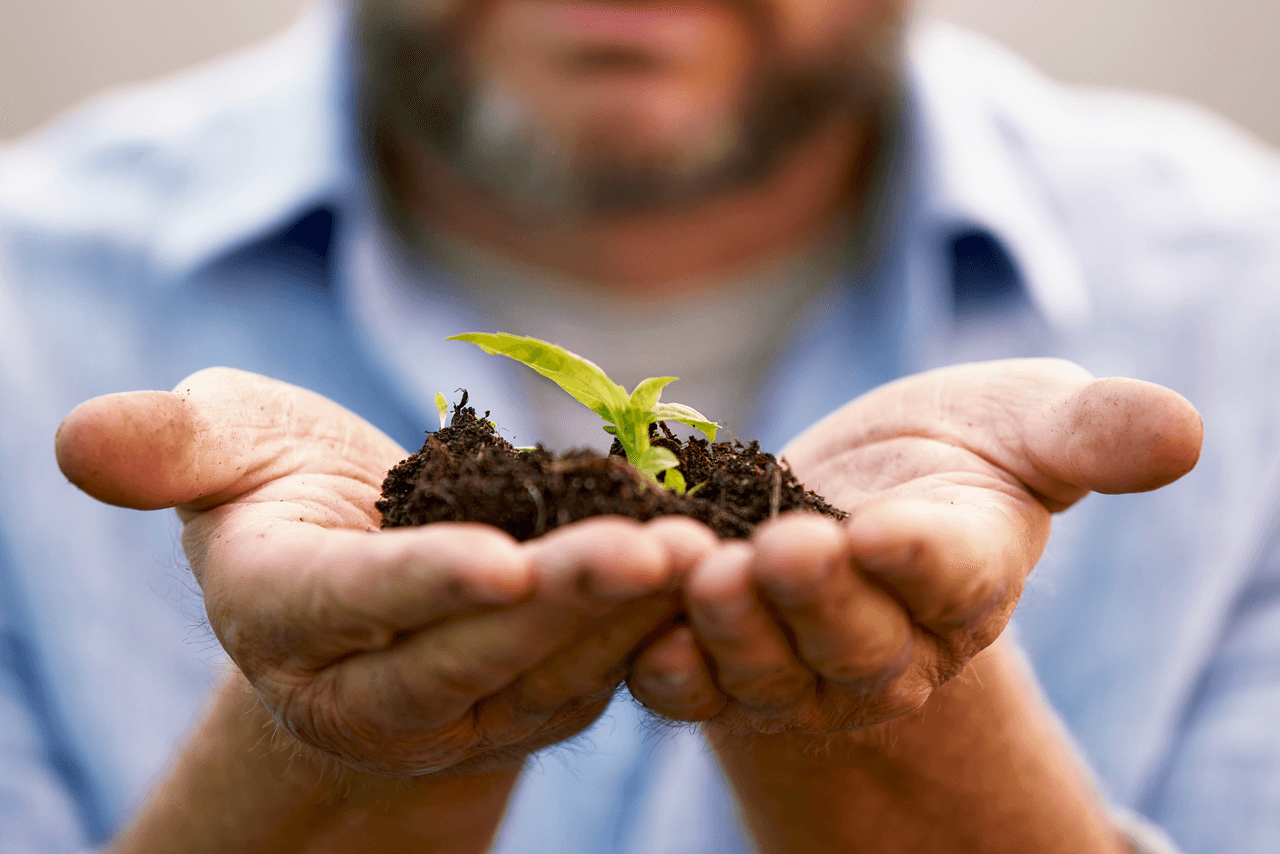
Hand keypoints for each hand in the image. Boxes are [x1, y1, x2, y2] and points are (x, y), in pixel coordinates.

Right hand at [57, 368, 715, 774]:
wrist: (363, 560)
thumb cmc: (285, 486)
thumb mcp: (226, 449)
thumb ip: (171, 451)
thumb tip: (82, 440)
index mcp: (287, 616)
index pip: (357, 607)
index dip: (424, 585)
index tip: (501, 560)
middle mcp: (375, 683)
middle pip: (474, 651)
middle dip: (562, 603)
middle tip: (651, 548)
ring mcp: (465, 700)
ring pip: (553, 670)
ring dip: (630, 617)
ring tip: (703, 553)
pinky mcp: (538, 695)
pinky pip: (600, 668)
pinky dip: (654, 624)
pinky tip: (712, 569)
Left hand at [628, 358, 1202, 732]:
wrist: (846, 493)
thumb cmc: (946, 451)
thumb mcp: (1021, 422)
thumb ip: (1088, 433)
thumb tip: (1184, 428)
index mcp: (964, 577)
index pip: (952, 580)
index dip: (920, 561)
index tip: (889, 532)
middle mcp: (886, 643)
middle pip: (854, 643)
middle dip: (818, 601)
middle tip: (782, 551)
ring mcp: (798, 667)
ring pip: (766, 671)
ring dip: (734, 631)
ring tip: (708, 576)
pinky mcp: (718, 666)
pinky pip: (688, 684)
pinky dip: (662, 662)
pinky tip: (634, 625)